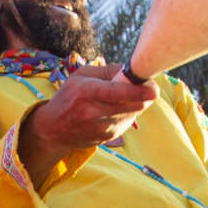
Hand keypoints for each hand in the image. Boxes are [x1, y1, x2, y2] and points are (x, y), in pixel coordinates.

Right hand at [30, 63, 155, 152]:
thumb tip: (133, 70)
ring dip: (136, 102)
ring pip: (135, 112)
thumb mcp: (81, 76)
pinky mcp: (110, 137)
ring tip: (120, 97)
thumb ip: (108, 70)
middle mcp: (94, 112)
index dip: (138, 92)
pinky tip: (114, 109)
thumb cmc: (69, 97)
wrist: (54, 130)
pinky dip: (128, 112)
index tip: (154, 90)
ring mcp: (103, 127)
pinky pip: (129, 120)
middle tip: (144, 83)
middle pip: (134, 104)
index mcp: (86, 92)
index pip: (116, 93)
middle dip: (145, 93)